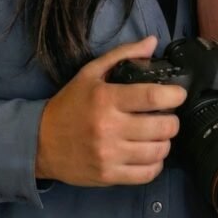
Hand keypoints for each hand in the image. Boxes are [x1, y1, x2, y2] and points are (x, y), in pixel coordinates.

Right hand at [35, 37, 186, 186]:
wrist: (39, 142)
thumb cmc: (70, 104)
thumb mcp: (90, 73)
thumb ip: (123, 55)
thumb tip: (152, 42)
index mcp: (106, 99)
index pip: (152, 97)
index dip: (174, 95)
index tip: (178, 94)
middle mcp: (109, 127)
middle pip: (162, 127)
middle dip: (172, 120)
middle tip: (167, 116)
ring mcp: (109, 155)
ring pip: (158, 152)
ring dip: (165, 142)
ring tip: (159, 135)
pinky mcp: (108, 175)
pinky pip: (146, 174)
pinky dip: (155, 164)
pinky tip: (150, 154)